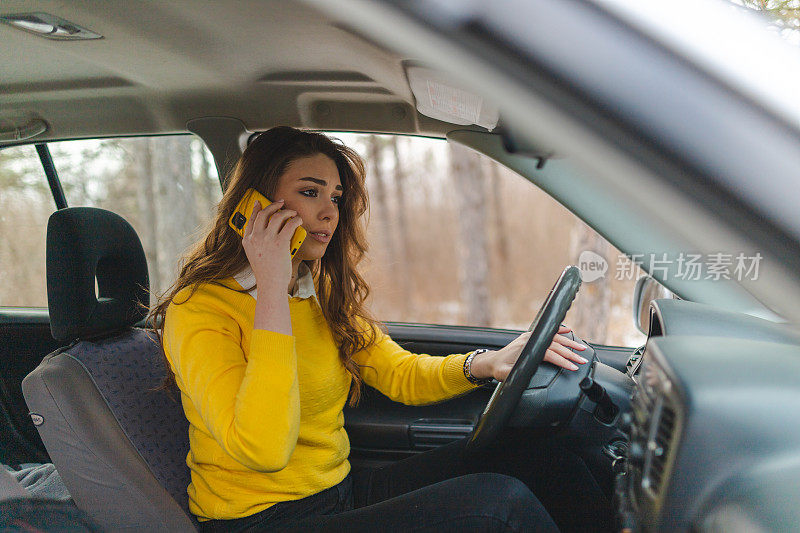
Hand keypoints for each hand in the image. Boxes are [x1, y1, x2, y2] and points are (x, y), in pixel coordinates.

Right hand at [241, 199, 302, 292]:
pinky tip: (298, 220)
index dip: (255, 209)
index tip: (259, 203)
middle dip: (273, 206)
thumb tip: (265, 232)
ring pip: (277, 216)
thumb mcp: (254, 256)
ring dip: (287, 212)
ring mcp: (267, 239)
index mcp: (247, 241)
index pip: (251, 219)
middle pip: (264, 214)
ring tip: (293, 213)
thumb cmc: (266, 273)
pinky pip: (289, 224)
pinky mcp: (280, 242)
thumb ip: (256, 244)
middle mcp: (255, 238)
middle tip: (281, 203)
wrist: (270, 284)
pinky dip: (295, 220)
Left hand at [470, 325, 588, 381]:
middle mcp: (530, 340)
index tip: (573, 367)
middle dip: (571, 353)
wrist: (492, 361)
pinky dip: (559, 332)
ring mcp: (531, 337)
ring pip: (554, 338)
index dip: (562, 360)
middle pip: (555, 346)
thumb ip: (515, 375)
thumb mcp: (506, 375)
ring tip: (582, 348)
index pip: (550, 354)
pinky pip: (548, 333)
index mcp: (526, 348)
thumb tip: (525, 377)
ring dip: (569, 343)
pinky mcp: (531, 337)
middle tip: (582, 360)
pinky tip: (568, 331)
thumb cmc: (499, 369)